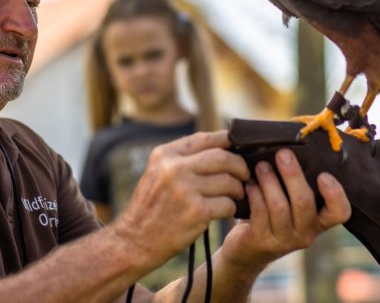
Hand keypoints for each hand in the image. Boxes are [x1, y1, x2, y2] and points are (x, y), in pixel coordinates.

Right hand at [113, 131, 249, 265]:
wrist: (135, 241)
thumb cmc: (152, 207)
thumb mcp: (158, 173)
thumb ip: (183, 158)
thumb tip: (221, 147)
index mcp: (165, 154)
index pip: (206, 138)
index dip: (227, 141)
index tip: (238, 148)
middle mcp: (175, 168)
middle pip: (222, 157)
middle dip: (239, 166)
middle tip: (244, 175)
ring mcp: (185, 189)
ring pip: (228, 181)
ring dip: (237, 189)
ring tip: (235, 195)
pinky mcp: (196, 211)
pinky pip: (227, 204)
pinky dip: (231, 208)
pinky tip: (226, 211)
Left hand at [221, 148, 349, 269]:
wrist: (247, 249)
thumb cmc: (273, 215)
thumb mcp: (291, 202)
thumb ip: (298, 181)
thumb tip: (295, 141)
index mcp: (319, 222)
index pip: (340, 213)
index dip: (335, 194)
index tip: (323, 174)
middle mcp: (306, 234)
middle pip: (304, 202)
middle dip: (292, 174)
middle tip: (282, 153)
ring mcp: (284, 240)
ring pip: (279, 206)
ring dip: (269, 181)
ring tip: (261, 165)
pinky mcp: (261, 241)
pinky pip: (259, 212)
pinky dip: (254, 193)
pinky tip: (249, 183)